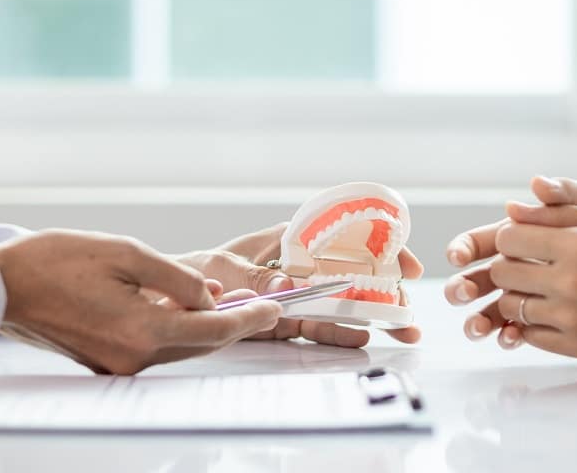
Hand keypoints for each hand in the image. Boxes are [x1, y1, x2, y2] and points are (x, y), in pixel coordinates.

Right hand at [0, 230, 281, 374]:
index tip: (273, 307)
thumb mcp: (128, 253)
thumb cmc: (57, 261)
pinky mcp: (108, 360)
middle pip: (203, 343)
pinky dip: (180, 328)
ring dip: (208, 324)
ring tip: (230, 299)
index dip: (250, 318)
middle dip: (236, 322)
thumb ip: (177, 279)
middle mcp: (133, 356)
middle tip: (263, 302)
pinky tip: (190, 306)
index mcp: (141, 329)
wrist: (2, 285)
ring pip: (182, 346)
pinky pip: (158, 346)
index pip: (215, 330)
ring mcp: (118, 363)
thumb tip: (209, 296)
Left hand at [182, 222, 424, 345]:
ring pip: (343, 303)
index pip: (346, 235)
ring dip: (373, 317)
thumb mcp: (225, 268)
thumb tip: (287, 285)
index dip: (381, 246)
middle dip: (385, 289)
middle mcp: (300, 265)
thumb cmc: (196, 271)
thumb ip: (257, 278)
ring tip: (404, 332)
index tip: (403, 264)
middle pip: (353, 273)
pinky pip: (319, 327)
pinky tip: (364, 340)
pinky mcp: (287, 321)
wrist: (167, 302)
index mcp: (292, 239)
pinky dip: (340, 335)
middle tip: (408, 308)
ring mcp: (296, 295)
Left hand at [445, 178, 576, 357]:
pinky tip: (550, 308)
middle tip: (527, 263)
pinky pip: (529, 336)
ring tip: (539, 286)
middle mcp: (571, 285)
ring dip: (518, 294)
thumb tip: (511, 209)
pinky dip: (531, 322)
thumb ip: (558, 213)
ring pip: (511, 307)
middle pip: (502, 274)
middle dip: (508, 264)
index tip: (525, 238)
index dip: (512, 236)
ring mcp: (573, 320)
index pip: (509, 240)